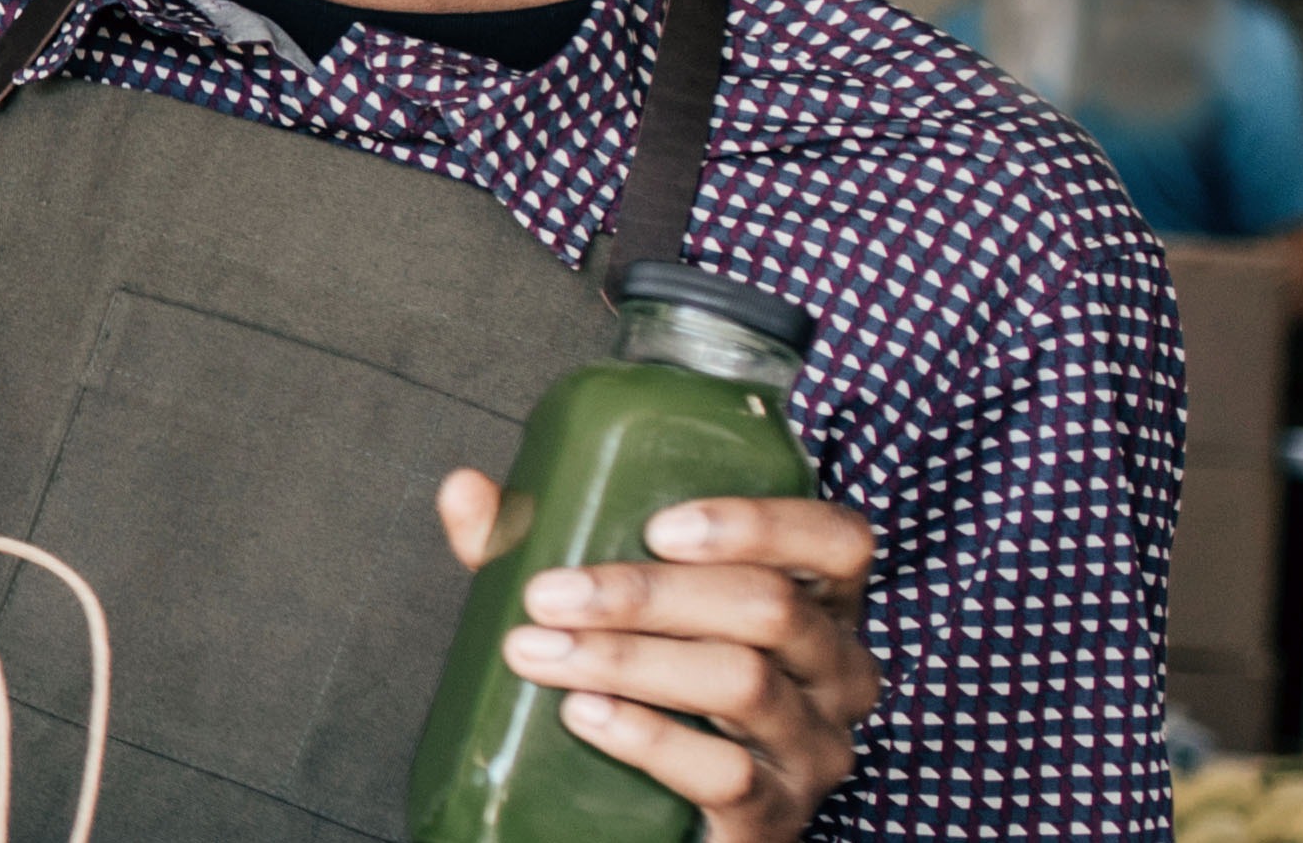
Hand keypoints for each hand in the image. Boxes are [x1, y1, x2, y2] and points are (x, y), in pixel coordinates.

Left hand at [434, 471, 880, 842]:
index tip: (658, 526)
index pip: (836, 541)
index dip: (759, 524)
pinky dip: (648, 737)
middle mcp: (837, 672)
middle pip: (770, 608)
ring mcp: (814, 748)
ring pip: (744, 683)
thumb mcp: (608, 609)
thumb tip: (465, 491)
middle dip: (646, 594)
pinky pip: (726, 773)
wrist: (669, 814)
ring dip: (629, 660)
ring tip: (538, 651)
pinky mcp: (776, 815)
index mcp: (816, 602)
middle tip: (546, 595)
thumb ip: (543, 549)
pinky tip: (585, 714)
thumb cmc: (649, 685)